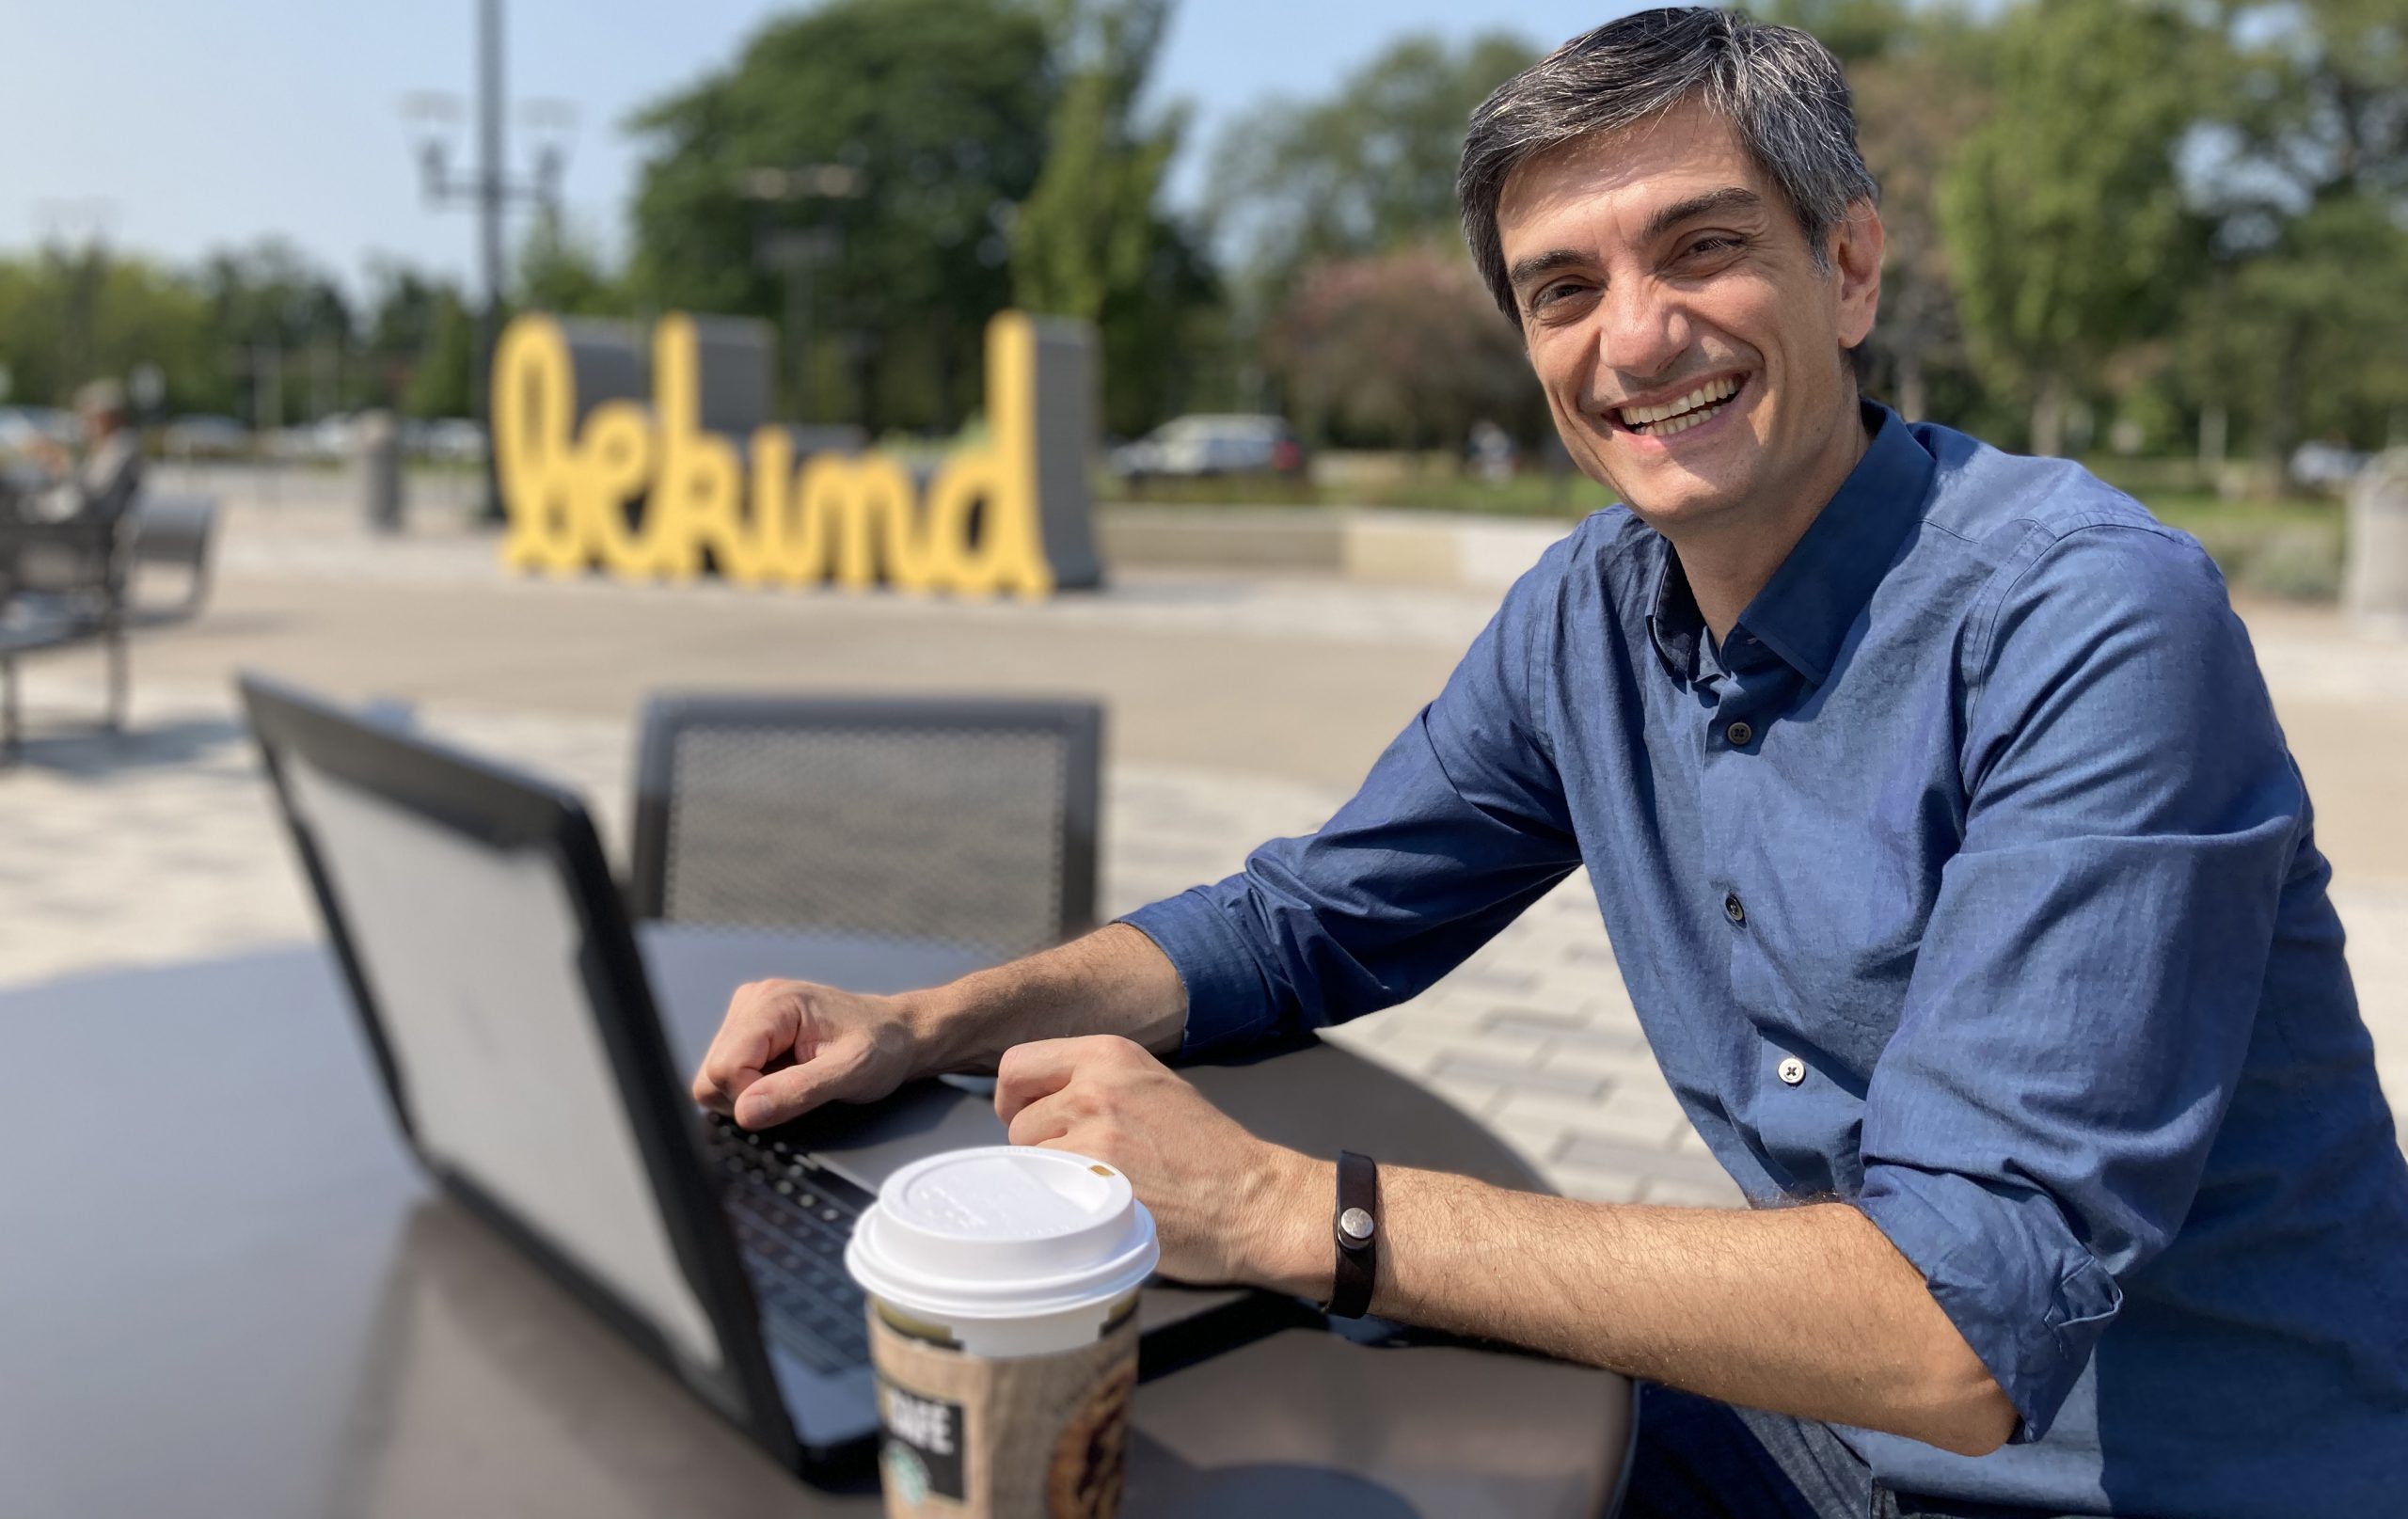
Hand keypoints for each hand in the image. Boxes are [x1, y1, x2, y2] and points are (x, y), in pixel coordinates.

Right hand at [692, 979, 927, 1128]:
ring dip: (752, 1091)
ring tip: (796, 1076)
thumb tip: (746, 1111)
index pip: (722, 1068)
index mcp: (774, 1003)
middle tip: (796, 1087)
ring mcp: (749, 1013)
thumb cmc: (883, 1047)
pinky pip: (727, 1072)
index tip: (790, 1097)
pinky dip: (754, 1084)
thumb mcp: (851, 1073)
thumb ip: (797, 1091)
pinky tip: (787, 1073)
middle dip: (748, 1096)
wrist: (899, 1034)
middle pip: (712, 1074)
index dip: (749, 1097)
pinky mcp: (750, 1029)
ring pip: (715, 1077)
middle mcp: (754, 1000)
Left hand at [995, 1035, 1325, 1289]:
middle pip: (1015, 1115)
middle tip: (1069, 1167)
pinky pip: (1042, 1190)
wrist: (1254, 1199)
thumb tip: (1043, 1104)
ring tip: (1093, 1190)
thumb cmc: (1209, 1155)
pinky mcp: (1094, 1176)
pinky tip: (1092, 1210)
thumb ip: (1098, 1085)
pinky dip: (1058, 1204)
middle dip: (1033, 1144)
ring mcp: (1094, 1129)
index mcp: (1110, 1053)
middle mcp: (1096, 1082)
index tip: (1029, 1123)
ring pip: (1026, 1155)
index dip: (1014, 1099)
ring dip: (1047, 1178)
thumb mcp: (1153, 1089)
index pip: (1019, 1064)